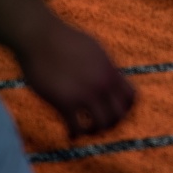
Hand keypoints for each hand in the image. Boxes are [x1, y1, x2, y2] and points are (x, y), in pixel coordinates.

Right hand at [17, 16, 134, 138]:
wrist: (42, 38)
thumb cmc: (64, 40)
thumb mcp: (94, 50)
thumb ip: (104, 66)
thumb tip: (110, 75)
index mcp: (110, 70)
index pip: (131, 97)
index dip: (125, 109)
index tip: (113, 111)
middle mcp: (102, 84)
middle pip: (118, 115)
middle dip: (111, 123)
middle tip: (99, 123)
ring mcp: (84, 94)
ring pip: (101, 125)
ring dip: (93, 130)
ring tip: (85, 129)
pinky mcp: (65, 103)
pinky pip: (76, 128)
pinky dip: (75, 134)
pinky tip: (71, 134)